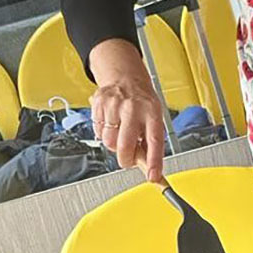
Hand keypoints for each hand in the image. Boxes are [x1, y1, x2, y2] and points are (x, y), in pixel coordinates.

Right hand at [89, 39, 165, 178]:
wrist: (125, 76)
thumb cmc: (142, 101)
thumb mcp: (154, 117)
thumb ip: (150, 140)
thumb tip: (148, 167)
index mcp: (152, 111)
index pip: (154, 141)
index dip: (154, 161)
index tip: (154, 176)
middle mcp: (133, 107)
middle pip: (125, 146)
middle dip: (126, 160)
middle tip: (129, 159)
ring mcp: (114, 105)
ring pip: (108, 142)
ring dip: (115, 145)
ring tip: (122, 133)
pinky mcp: (99, 104)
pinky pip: (98, 132)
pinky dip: (104, 134)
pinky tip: (112, 124)